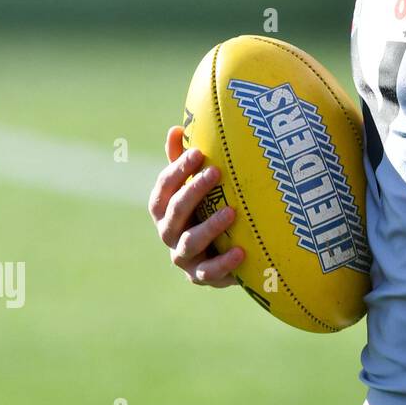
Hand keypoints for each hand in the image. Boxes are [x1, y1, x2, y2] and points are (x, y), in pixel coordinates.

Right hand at [147, 126, 242, 284]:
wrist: (224, 253)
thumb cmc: (208, 209)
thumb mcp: (198, 186)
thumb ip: (185, 162)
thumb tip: (176, 128)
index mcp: (164, 209)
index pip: (163, 188)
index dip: (177, 170)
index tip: (199, 152)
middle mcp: (168, 233)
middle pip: (174, 212)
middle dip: (192, 191)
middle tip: (216, 172)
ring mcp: (183, 257)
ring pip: (189, 243)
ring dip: (209, 227)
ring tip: (232, 212)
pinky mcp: (201, 277)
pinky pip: (209, 273)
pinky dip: (224, 264)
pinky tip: (242, 251)